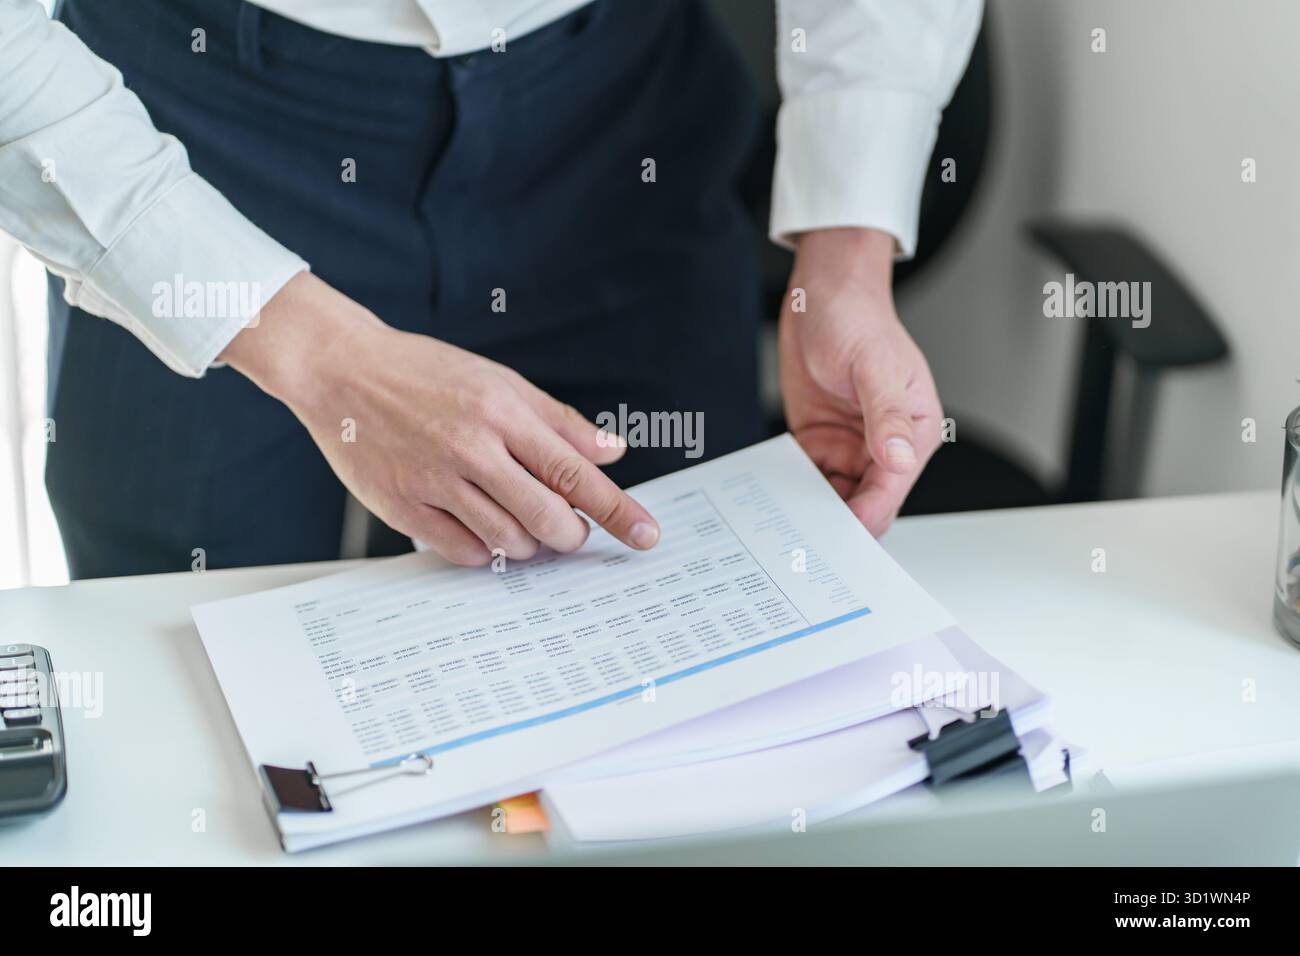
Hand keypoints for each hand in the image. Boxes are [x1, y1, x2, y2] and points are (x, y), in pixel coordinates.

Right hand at [222, 273, 659, 564]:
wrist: (340, 370)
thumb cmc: (423, 373)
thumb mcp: (499, 382)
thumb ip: (558, 422)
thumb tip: (612, 452)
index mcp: (503, 412)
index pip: (576, 473)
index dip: (618, 510)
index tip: (646, 536)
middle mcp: (473, 448)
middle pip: (548, 518)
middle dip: (571, 535)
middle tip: (570, 531)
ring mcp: (436, 482)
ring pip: (509, 541)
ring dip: (528, 542)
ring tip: (518, 519)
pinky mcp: (403, 508)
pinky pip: (464, 552)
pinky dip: (484, 549)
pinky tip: (480, 527)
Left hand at [779, 228, 942, 535]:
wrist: (821, 295)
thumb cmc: (857, 318)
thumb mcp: (873, 365)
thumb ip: (886, 414)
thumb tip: (900, 457)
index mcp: (914, 430)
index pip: (892, 487)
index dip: (868, 515)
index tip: (843, 538)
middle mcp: (884, 445)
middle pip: (866, 501)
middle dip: (841, 523)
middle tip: (810, 546)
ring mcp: (851, 444)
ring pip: (837, 496)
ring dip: (815, 511)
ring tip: (788, 530)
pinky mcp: (820, 440)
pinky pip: (810, 477)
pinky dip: (795, 491)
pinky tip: (776, 501)